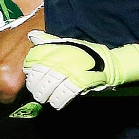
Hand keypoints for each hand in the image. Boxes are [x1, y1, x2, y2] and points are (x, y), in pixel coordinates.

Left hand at [22, 30, 138, 109]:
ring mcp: (70, 70)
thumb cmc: (85, 53)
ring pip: (48, 85)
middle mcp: (61, 57)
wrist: (109, 63)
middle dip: (35, 85)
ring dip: (44, 95)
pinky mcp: (79, 82)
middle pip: (38, 74)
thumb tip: (31, 35)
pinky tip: (56, 103)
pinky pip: (63, 94)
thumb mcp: (67, 43)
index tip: (31, 74)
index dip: (29, 68)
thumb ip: (48, 41)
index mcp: (57, 47)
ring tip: (45, 98)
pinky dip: (58, 101)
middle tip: (37, 91)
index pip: (34, 56)